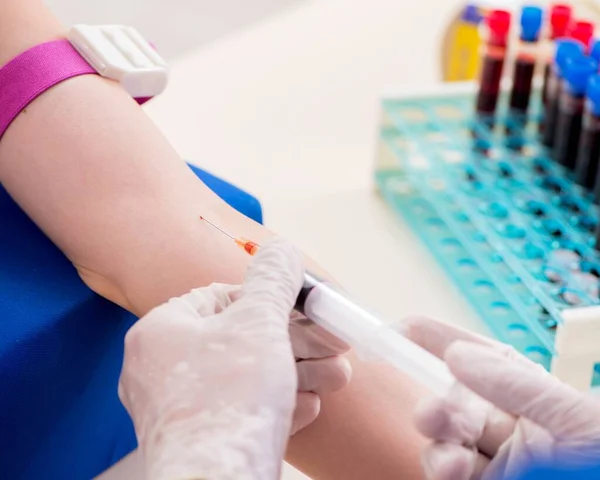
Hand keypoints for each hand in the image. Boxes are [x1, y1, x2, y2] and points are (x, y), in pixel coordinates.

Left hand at [118, 239, 350, 479]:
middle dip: (297, 344)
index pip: (219, 298)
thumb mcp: (259, 323)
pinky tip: (310, 406)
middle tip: (334, 347)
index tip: (306, 309)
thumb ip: (272, 281)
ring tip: (337, 378)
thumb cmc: (229, 399)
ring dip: (297, 375)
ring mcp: (178, 410)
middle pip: (241, 342)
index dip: (268, 300)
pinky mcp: (198, 441)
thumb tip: (282, 248)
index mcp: (161, 331)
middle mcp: (161, 369)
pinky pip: (241, 411)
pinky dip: (277, 404)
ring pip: (246, 379)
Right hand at [403, 316, 599, 479]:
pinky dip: (443, 470)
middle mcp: (511, 424)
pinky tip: (454, 469)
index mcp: (532, 393)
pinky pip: (452, 477)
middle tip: (430, 415)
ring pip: (448, 444)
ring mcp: (499, 461)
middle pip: (456, 405)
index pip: (478, 357)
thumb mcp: (574, 415)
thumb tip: (458, 355)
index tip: (401, 329)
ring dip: (439, 445)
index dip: (437, 341)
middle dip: (437, 406)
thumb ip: (514, 385)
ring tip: (451, 458)